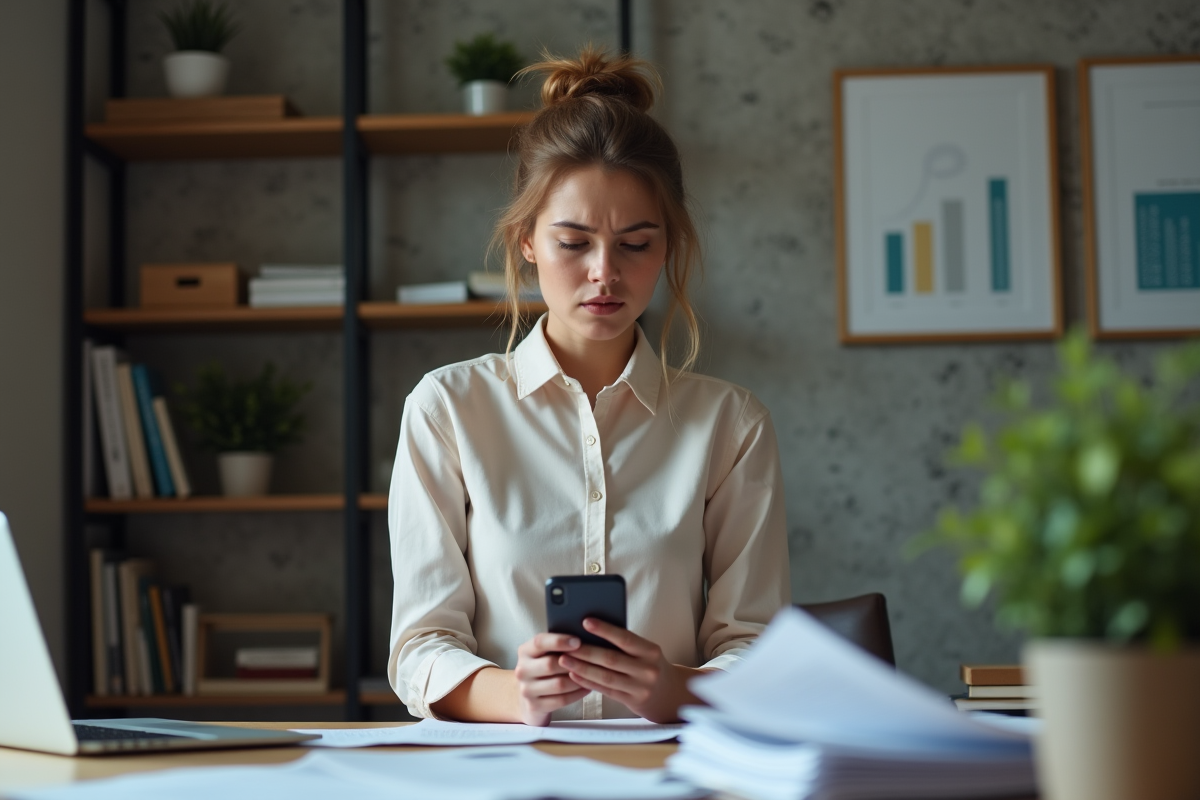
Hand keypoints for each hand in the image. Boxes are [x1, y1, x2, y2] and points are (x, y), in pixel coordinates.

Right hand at [514, 632, 590, 725]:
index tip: (578, 640)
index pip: (539, 642)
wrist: (528, 697)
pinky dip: (577, 693)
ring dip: (579, 679)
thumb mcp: (544, 653)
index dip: (559, 640)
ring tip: (593, 674)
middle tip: (592, 660)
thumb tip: (584, 635)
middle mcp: (522, 670)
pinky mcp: (535, 706)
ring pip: (559, 684)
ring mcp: (527, 690)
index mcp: (525, 651)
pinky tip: (587, 688)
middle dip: (574, 662)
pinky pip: (561, 700)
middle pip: (551, 664)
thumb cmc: (543, 668)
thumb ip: (558, 644)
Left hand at [556, 618, 702, 722]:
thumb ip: (625, 643)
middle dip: (586, 651)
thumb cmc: (650, 665)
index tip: (585, 621)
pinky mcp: (631, 701)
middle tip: (567, 645)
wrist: (669, 694)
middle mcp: (647, 670)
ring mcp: (640, 687)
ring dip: (582, 668)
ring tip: (564, 659)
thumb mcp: (646, 651)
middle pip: (611, 659)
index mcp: (651, 651)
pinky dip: (588, 682)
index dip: (605, 630)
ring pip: (605, 676)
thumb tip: (592, 630)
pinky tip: (574, 674)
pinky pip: (605, 690)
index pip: (625, 638)